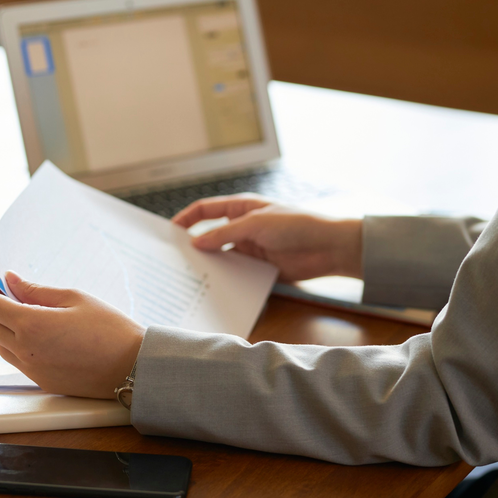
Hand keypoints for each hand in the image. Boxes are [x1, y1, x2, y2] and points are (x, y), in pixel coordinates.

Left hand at [0, 271, 144, 398]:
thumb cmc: (110, 328)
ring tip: (27, 314)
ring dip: (3, 327)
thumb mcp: (74, 298)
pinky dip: (17, 344)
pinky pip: (16, 360)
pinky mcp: (42, 381)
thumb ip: (36, 290)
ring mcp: (32, 369)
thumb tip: (11, 280)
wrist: (133, 366)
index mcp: (32, 326)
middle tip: (11, 293)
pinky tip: (40, 334)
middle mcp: (25, 351)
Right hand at [172, 194, 362, 281]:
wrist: (329, 248)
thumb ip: (225, 234)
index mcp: (241, 208)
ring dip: (210, 266)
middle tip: (173, 260)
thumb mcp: (256, 224)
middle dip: (194, 246)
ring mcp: (251, 248)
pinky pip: (238, 273)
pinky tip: (214, 289)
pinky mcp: (260, 268)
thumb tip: (196, 242)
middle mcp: (243, 228)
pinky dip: (226, 279)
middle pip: (211, 236)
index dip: (187, 218)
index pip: (206, 210)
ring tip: (189, 278)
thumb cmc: (296, 224)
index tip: (168, 232)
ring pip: (223, 257)